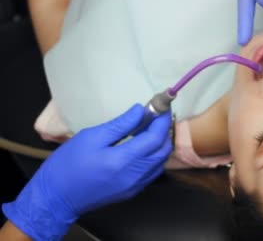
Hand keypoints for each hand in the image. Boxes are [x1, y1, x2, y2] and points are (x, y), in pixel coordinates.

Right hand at [2, 105, 172, 239]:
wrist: (55, 198)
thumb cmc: (68, 164)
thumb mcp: (91, 137)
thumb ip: (120, 124)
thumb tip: (140, 110)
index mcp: (124, 160)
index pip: (155, 137)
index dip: (162, 120)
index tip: (161, 106)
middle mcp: (135, 175)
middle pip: (163, 151)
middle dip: (164, 131)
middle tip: (155, 116)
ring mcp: (135, 186)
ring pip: (160, 162)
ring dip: (160, 145)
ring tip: (149, 130)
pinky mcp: (131, 192)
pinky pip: (152, 173)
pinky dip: (154, 158)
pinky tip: (143, 148)